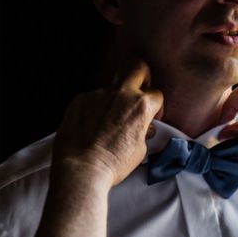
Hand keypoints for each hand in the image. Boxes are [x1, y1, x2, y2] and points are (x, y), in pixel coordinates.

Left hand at [52, 60, 163, 186]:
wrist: (82, 168)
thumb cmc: (113, 163)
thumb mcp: (140, 149)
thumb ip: (143, 131)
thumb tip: (143, 128)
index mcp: (141, 105)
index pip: (156, 94)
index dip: (157, 106)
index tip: (152, 117)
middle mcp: (121, 94)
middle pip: (138, 68)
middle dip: (143, 78)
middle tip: (140, 92)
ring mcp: (98, 94)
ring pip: (113, 86)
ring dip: (116, 98)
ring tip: (110, 120)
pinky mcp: (80, 100)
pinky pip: (93, 98)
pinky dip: (96, 108)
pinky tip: (93, 125)